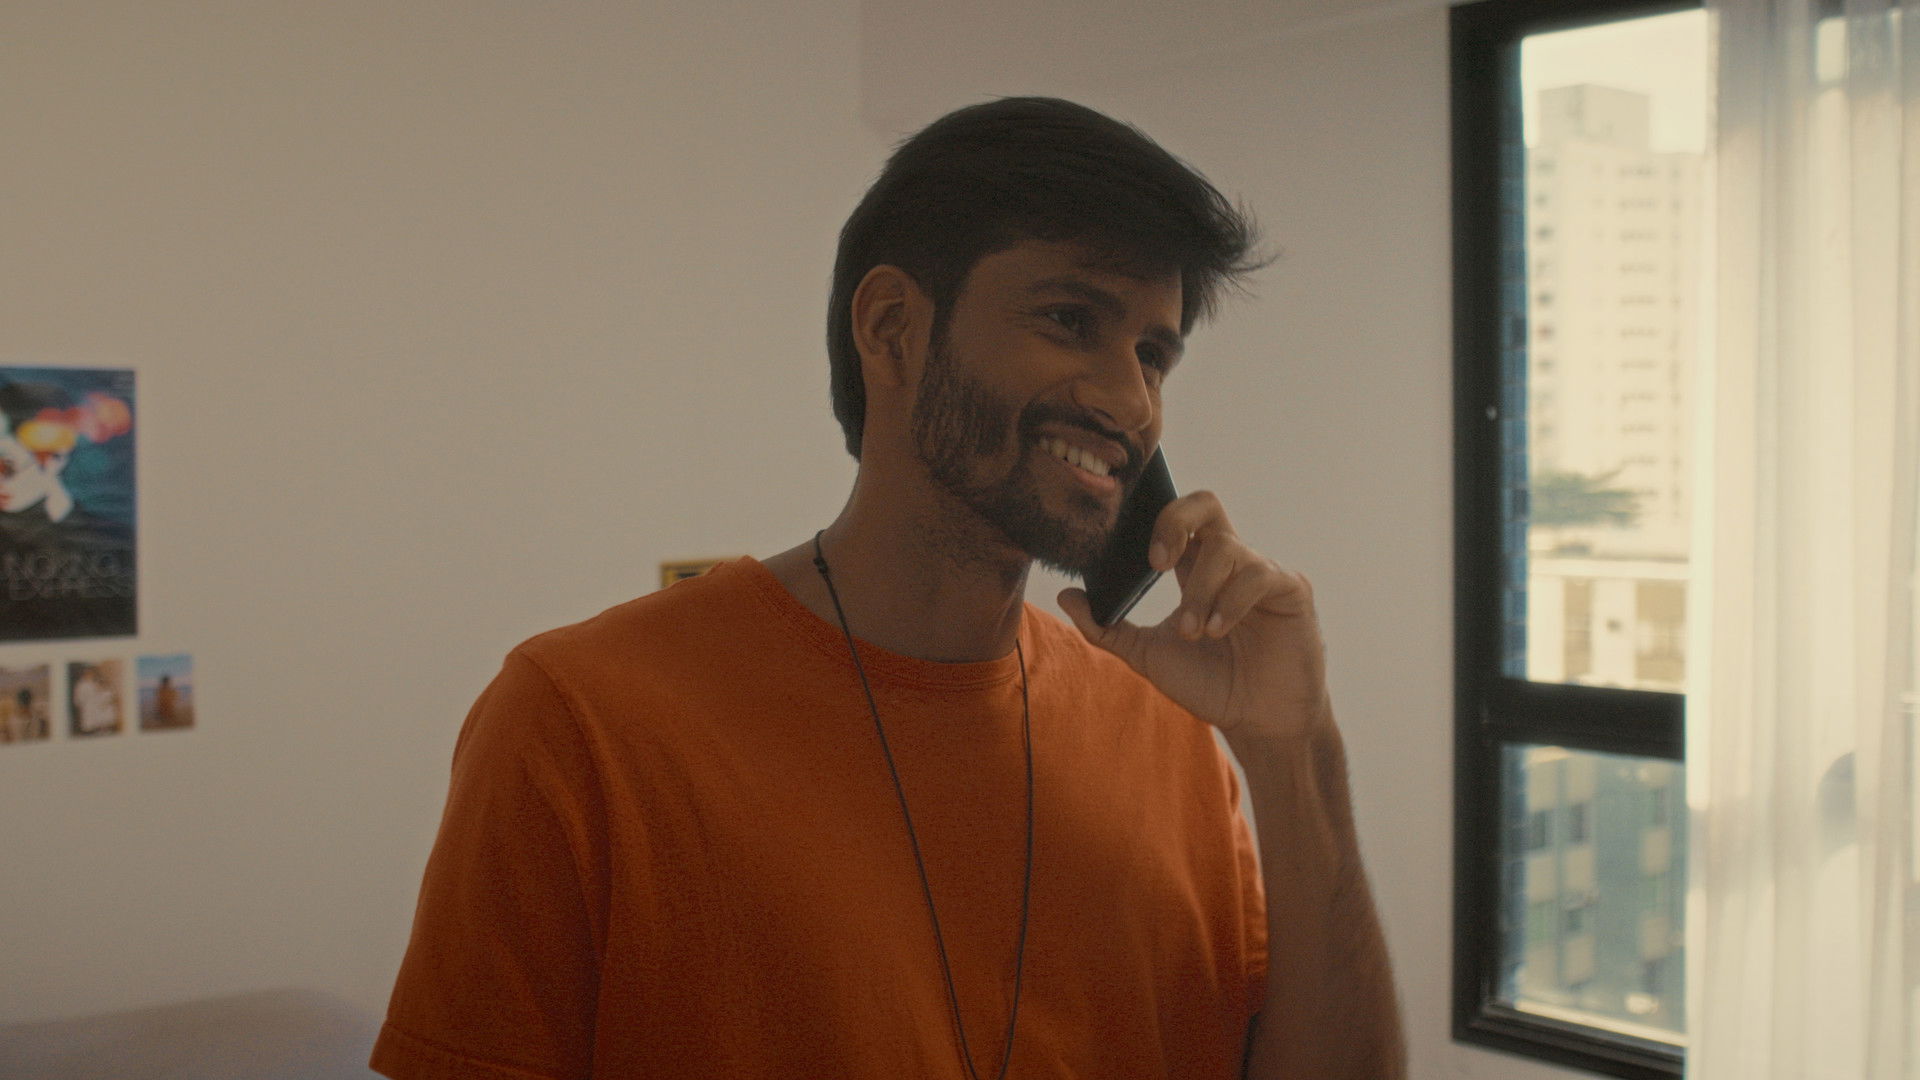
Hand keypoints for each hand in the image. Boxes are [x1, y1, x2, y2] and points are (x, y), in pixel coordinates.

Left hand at [1058, 491, 1329, 740]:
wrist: (1258, 723)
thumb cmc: (1210, 685)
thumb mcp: (1149, 657)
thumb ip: (1106, 628)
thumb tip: (1064, 596)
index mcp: (1194, 568)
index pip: (1174, 517)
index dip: (1151, 519)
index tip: (1130, 552)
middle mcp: (1228, 561)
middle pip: (1205, 503)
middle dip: (1175, 522)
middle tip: (1156, 563)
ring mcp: (1262, 572)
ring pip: (1226, 548)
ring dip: (1200, 591)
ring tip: (1193, 632)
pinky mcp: (1291, 589)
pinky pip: (1258, 575)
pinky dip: (1230, 601)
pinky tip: (1217, 631)